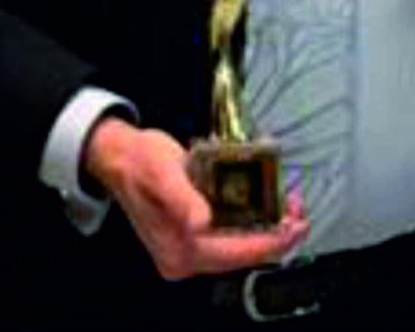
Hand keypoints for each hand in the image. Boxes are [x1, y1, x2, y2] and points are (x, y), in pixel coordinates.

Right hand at [82, 117, 306, 279]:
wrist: (118, 157)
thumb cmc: (139, 161)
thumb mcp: (162, 172)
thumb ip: (182, 197)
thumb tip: (201, 222)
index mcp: (178, 249)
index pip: (237, 254)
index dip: (273, 241)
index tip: (296, 222)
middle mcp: (184, 257)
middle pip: (243, 255)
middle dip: (275, 233)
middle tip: (296, 207)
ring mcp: (188, 249)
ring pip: (241, 246)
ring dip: (266, 227)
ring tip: (285, 203)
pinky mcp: (193, 236)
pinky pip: (231, 236)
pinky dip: (251, 221)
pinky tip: (265, 203)